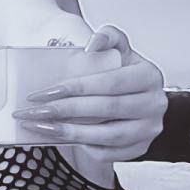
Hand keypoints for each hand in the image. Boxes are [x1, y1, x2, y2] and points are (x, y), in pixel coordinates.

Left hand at [12, 24, 167, 163]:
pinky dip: (86, 147)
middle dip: (66, 111)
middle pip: (106, 109)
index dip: (76, 88)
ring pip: (107, 136)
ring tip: (42, 127)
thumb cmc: (123, 71)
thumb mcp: (120, 48)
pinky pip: (110, 153)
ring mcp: (149, 129)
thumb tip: (92, 46)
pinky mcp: (141, 148)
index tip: (45, 91)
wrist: (139, 95)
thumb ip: (108, 36)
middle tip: (34, 111)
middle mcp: (154, 104)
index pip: (109, 82)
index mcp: (150, 76)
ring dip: (71, 133)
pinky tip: (65, 138)